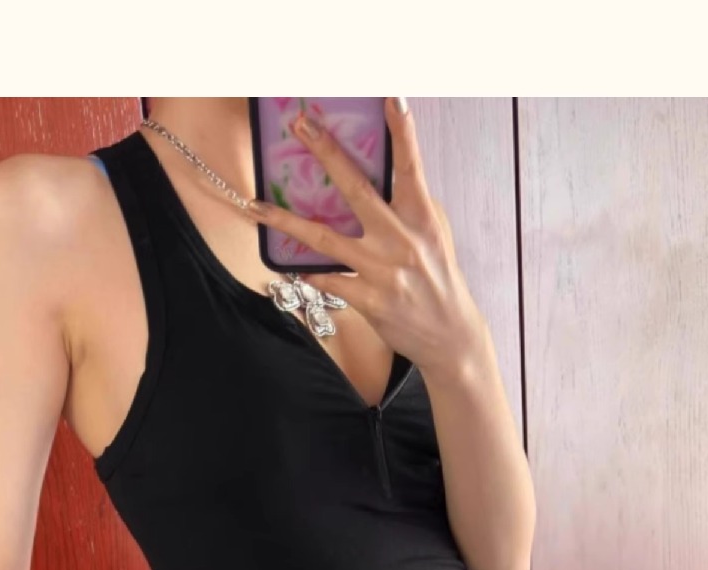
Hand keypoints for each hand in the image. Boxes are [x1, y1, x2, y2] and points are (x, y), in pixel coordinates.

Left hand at [247, 97, 487, 382]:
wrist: (451, 335)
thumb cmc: (439, 277)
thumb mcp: (435, 234)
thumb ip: (411, 204)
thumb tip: (382, 172)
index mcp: (422, 218)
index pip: (411, 168)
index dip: (403, 132)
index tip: (391, 97)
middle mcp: (401, 240)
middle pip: (357, 190)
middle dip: (327, 153)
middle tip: (302, 124)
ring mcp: (383, 271)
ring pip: (325, 239)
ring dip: (286, 221)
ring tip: (257, 205)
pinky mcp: (369, 300)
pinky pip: (328, 280)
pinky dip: (308, 271)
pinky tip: (289, 262)